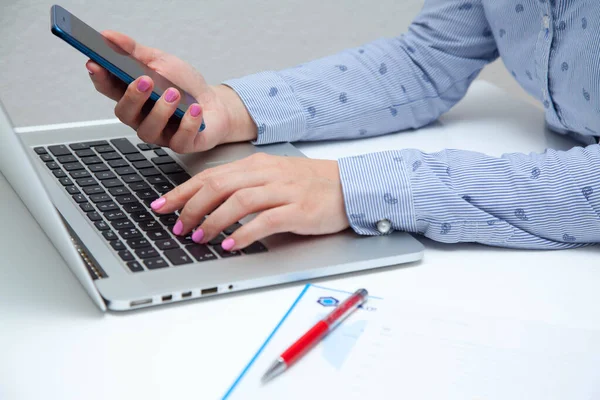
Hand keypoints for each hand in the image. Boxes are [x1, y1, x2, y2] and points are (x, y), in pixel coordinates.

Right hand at [86, 31, 256, 152]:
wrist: (217, 104)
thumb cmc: (186, 85)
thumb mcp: (161, 62)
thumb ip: (134, 51)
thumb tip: (108, 35)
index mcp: (133, 96)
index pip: (108, 89)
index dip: (99, 78)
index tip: (96, 64)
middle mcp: (142, 117)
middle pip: (124, 113)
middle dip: (132, 97)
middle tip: (145, 80)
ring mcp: (160, 133)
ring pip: (149, 130)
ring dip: (161, 110)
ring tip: (174, 94)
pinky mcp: (181, 144)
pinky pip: (179, 140)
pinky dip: (187, 124)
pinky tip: (195, 110)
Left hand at [149, 154, 349, 250]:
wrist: (348, 186)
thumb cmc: (309, 184)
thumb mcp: (273, 177)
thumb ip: (244, 186)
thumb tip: (210, 203)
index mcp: (256, 165)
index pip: (210, 176)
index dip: (182, 192)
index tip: (161, 206)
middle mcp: (266, 174)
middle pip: (218, 186)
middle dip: (191, 207)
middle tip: (177, 226)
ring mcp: (283, 191)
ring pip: (239, 202)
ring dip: (214, 220)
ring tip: (199, 237)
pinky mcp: (297, 210)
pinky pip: (266, 221)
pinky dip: (244, 234)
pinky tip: (232, 244)